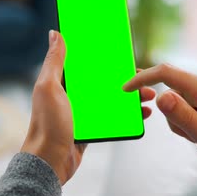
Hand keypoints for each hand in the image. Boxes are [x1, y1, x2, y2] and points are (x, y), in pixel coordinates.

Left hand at [21, 30, 154, 184]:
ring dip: (131, 97)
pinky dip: (128, 115)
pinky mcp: (91, 128)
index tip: (123, 51)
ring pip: (112, 99)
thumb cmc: (47, 124)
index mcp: (61, 82)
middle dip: (125, 79)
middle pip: (103, 81)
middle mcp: (72, 95)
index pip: (86, 64)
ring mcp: (83, 112)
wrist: (50, 162)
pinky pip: (113, 118)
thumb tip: (55, 33)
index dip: (103, 57)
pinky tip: (142, 114)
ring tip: (149, 96)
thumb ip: (54, 61)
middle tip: (144, 77)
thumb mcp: (49, 87)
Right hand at [123, 64, 196, 161]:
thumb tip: (160, 96)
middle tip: (195, 134)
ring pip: (183, 95)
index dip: (142, 79)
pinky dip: (195, 110)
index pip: (166, 74)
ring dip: (186, 114)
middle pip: (174, 91)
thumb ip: (183, 117)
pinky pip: (194, 94)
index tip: (126, 89)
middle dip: (176, 114)